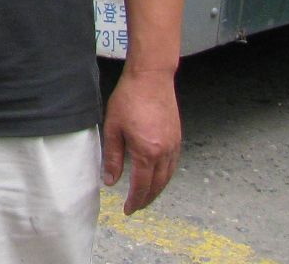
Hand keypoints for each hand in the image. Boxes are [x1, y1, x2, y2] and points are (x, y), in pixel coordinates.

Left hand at [101, 67, 180, 213]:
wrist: (151, 78)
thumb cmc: (128, 99)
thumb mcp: (112, 127)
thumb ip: (112, 157)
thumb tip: (110, 181)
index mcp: (147, 152)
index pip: (141, 185)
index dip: (134, 200)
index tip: (128, 210)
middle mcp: (164, 152)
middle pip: (157, 185)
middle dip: (146, 199)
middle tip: (136, 207)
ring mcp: (174, 145)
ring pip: (168, 177)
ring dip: (157, 189)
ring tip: (145, 196)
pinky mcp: (177, 138)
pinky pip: (173, 165)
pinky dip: (165, 176)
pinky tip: (157, 176)